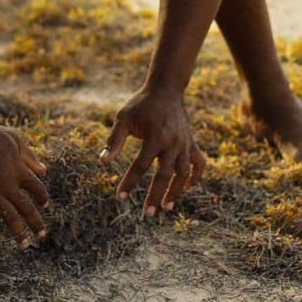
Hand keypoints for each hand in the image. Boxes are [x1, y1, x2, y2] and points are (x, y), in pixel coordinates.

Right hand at [0, 117, 48, 245]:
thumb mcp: (14, 139)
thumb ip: (29, 157)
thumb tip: (43, 170)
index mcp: (19, 169)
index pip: (37, 189)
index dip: (43, 198)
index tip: (45, 205)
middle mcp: (7, 184)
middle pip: (26, 208)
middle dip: (35, 223)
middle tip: (41, 235)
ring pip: (8, 217)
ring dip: (18, 232)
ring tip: (24, 244)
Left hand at [99, 85, 206, 215]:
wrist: (166, 88)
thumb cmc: (141, 104)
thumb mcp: (124, 117)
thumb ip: (114, 140)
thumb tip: (102, 163)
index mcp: (154, 137)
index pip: (140, 166)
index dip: (129, 183)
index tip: (120, 197)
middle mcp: (172, 142)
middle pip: (164, 175)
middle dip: (155, 196)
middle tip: (148, 214)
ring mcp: (185, 143)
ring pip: (184, 173)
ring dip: (176, 191)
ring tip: (167, 207)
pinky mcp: (192, 142)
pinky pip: (199, 163)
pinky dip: (195, 176)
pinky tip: (187, 188)